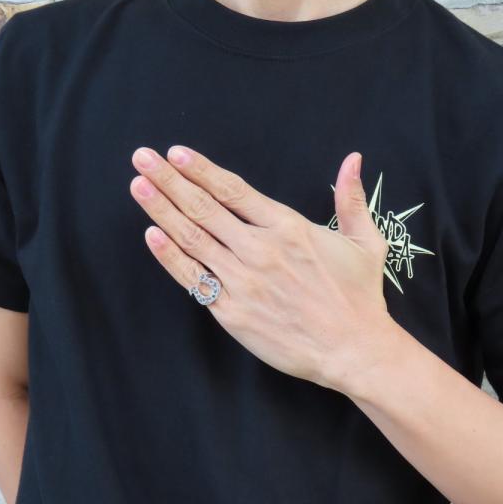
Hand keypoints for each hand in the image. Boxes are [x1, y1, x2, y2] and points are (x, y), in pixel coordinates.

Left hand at [129, 144, 394, 394]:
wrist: (353, 350)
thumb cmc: (359, 296)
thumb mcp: (364, 242)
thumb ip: (351, 198)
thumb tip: (353, 158)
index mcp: (288, 228)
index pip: (233, 190)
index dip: (201, 169)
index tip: (175, 153)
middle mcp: (260, 249)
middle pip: (204, 208)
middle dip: (169, 180)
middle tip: (142, 157)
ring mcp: (243, 281)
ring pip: (193, 238)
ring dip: (161, 210)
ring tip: (138, 186)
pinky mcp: (232, 312)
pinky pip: (194, 279)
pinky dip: (170, 257)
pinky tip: (151, 235)